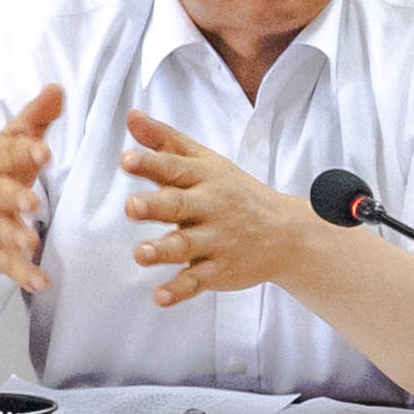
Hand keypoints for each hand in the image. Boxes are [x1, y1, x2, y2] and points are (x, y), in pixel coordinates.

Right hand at [0, 84, 62, 292]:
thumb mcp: (11, 145)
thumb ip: (35, 119)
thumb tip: (57, 88)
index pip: (6, 151)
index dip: (25, 150)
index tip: (45, 151)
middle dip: (12, 196)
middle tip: (32, 202)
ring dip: (14, 236)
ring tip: (31, 244)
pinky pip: (7, 265)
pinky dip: (23, 274)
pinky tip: (42, 282)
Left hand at [119, 110, 314, 306]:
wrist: (286, 233)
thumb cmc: (233, 192)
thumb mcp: (204, 161)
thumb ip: (165, 141)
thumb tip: (131, 116)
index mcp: (204, 178)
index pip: (175, 167)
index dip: (151, 163)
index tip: (127, 159)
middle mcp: (210, 208)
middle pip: (179, 205)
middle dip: (155, 206)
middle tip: (131, 206)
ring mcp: (216, 241)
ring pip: (186, 246)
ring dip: (163, 251)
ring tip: (141, 254)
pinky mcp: (218, 271)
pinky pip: (197, 281)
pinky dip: (179, 290)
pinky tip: (160, 296)